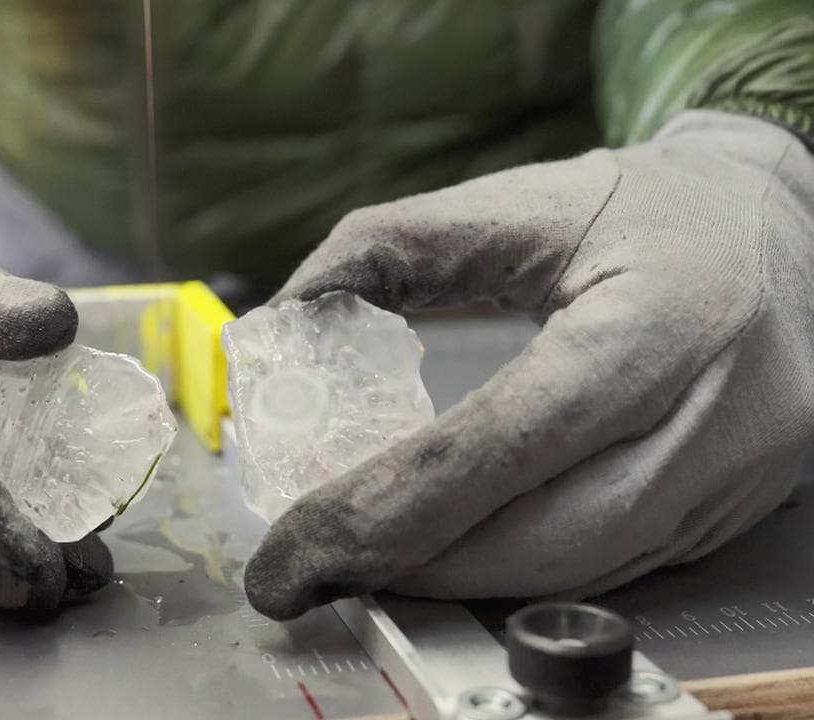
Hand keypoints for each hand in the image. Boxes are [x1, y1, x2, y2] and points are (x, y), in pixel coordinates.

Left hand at [245, 110, 813, 619]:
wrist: (776, 225)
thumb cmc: (640, 209)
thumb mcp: (514, 203)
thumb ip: (387, 247)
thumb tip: (283, 319)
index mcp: (657, 318)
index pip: (508, 439)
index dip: (392, 504)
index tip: (300, 541)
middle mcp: (717, 408)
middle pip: (549, 533)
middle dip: (417, 565)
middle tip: (318, 568)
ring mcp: (739, 470)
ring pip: (584, 569)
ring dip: (463, 582)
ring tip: (370, 563)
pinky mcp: (734, 505)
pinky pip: (617, 565)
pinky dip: (523, 572)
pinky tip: (455, 557)